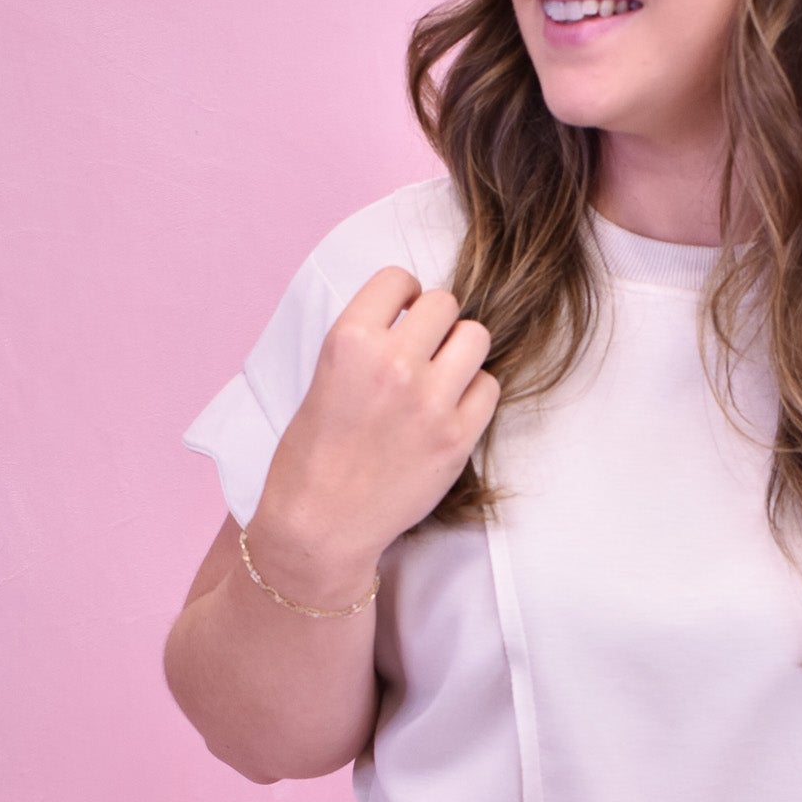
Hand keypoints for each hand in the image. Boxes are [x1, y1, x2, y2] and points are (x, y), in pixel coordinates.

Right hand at [255, 268, 500, 572]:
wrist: (319, 524)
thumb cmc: (312, 454)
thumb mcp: (325, 375)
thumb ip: (368, 341)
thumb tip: (413, 313)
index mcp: (350, 341)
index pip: (398, 277)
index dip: (402, 294)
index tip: (401, 314)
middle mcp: (393, 364)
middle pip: (444, 303)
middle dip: (434, 323)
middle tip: (422, 349)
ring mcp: (430, 402)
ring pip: (476, 337)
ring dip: (460, 352)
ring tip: (440, 375)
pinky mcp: (456, 439)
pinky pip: (489, 388)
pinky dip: (473, 394)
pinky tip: (448, 410)